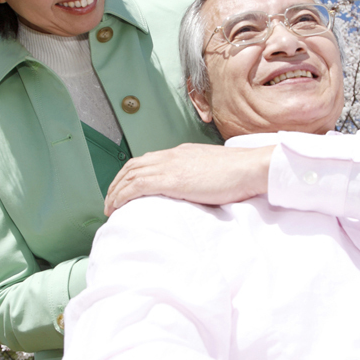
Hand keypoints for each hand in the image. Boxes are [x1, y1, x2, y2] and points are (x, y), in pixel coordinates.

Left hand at [104, 144, 274, 215]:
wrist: (250, 168)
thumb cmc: (240, 174)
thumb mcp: (214, 172)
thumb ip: (200, 177)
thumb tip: (196, 190)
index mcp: (181, 153)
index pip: (148, 160)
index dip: (131, 174)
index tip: (125, 188)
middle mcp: (171, 155)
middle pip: (133, 165)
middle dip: (117, 182)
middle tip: (110, 200)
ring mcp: (170, 166)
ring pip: (130, 175)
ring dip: (115, 191)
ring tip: (109, 207)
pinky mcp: (171, 179)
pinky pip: (136, 185)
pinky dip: (122, 195)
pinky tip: (116, 206)